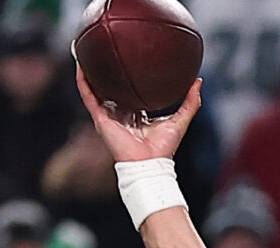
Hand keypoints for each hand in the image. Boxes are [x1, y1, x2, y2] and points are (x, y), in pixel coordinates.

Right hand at [75, 65, 202, 162]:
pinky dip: (83, 82)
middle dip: (105, 74)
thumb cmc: (163, 148)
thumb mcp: (180, 119)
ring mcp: (108, 117)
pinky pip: (89, 97)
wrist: (150, 163)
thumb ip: (190, 102)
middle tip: (103, 52)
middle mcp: (119, 115)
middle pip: (109, 90)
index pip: (128, 94)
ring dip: (89, 73)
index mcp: (135, 115)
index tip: (127, 62)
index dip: (126, 79)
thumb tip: (198, 81)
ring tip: (86, 53)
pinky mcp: (101, 119)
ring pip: (94, 91)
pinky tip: (81, 66)